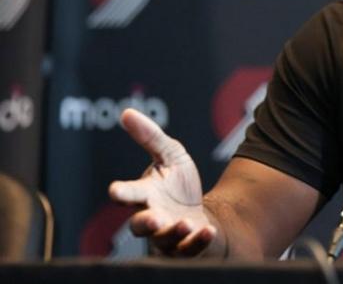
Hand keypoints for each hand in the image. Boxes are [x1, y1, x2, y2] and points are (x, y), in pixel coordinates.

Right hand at [109, 108, 217, 255]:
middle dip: (145, 222)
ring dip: (174, 231)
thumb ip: (150, 136)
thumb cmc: (177, 182)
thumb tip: (127, 112)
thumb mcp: (170, 154)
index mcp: (145, 194)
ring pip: (165, 239)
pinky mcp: (185, 246)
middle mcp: (152, 217)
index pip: (129, 193)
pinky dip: (197, 241)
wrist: (197, 211)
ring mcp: (168, 234)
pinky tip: (207, 232)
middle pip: (140, 225)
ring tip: (184, 223)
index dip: (122, 191)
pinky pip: (189, 248)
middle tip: (153, 218)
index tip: (115, 190)